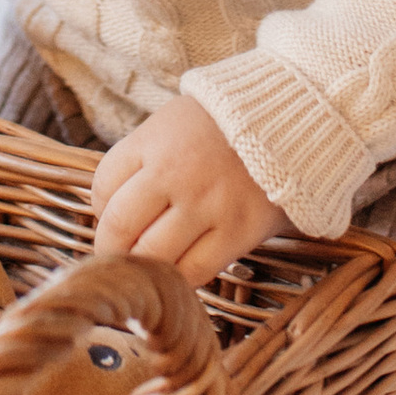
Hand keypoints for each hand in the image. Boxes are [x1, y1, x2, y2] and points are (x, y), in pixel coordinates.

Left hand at [90, 93, 290, 286]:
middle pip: (117, 225)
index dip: (100, 209)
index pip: (102, 186)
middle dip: (110, 248)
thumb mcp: (174, 122)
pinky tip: (180, 273)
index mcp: (153, 141)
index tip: (111, 218)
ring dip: (142, 268)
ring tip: (147, 269)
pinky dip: (180, 279)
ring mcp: (207, 204)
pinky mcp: (238, 230)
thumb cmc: (228, 122)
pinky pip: (194, 271)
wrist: (295, 115)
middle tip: (117, 255)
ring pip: (152, 256)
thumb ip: (144, 158)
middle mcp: (174, 173)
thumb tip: (111, 206)